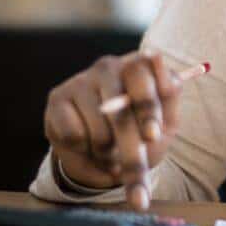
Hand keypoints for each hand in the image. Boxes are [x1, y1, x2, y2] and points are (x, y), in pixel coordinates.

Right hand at [43, 49, 181, 210]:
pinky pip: (73, 134)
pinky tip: (89, 149)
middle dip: (128, 143)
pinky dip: (84, 152)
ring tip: (113, 156)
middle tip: (133, 168)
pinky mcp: (57, 99)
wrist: (109, 158)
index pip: (143, 76)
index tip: (152, 136)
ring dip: (107, 154)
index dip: (147, 109)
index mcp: (139, 65)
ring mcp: (81, 81)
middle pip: (118, 107)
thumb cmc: (144, 131)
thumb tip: (156, 57)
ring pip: (97, 128)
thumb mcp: (166, 119)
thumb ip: (168, 92)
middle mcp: (109, 67)